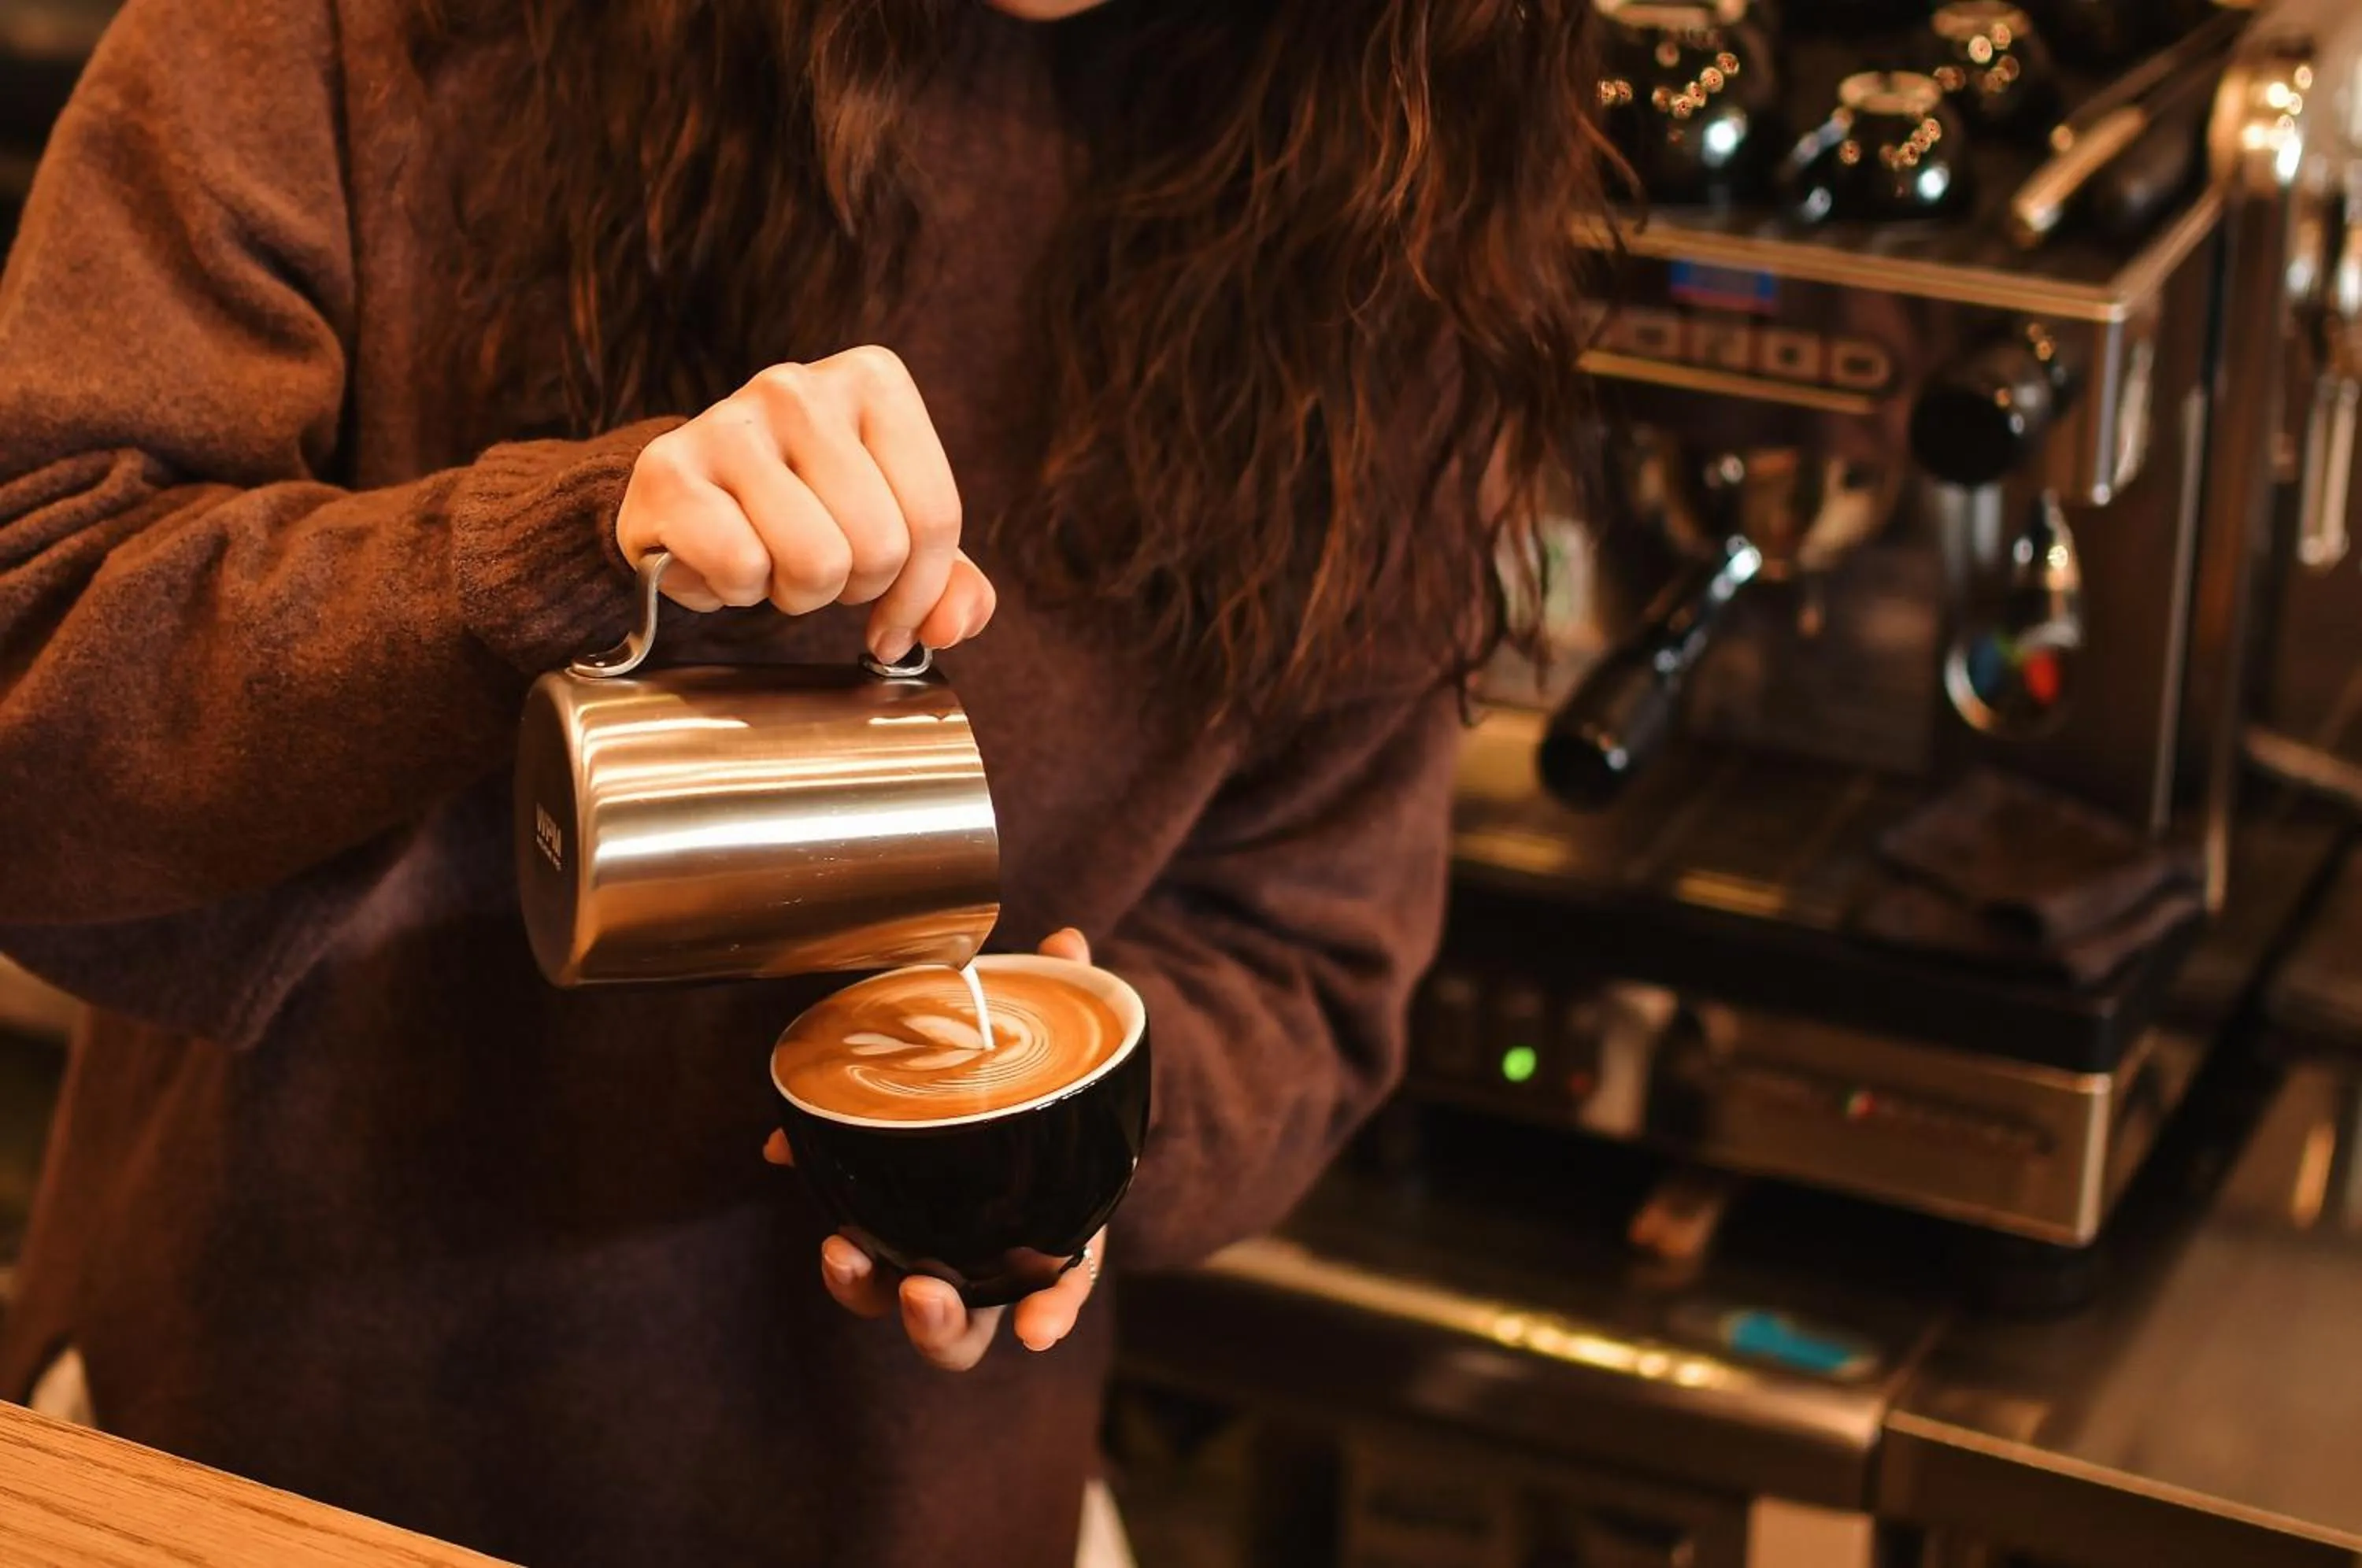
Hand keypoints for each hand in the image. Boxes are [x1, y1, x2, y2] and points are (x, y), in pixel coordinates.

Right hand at [615, 345, 996, 663]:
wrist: (685, 501)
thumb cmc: (805, 512)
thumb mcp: (894, 535)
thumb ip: (950, 583)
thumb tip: (950, 629)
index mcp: (874, 381)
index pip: (936, 518)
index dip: (918, 592)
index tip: (891, 613)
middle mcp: (800, 386)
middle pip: (879, 545)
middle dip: (850, 588)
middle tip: (814, 567)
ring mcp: (730, 420)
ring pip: (816, 561)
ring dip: (794, 593)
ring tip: (769, 560)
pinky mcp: (667, 467)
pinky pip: (741, 565)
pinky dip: (734, 589)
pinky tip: (719, 559)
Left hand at [764, 928, 1103, 1369]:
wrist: (1002, 1084)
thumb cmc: (1039, 1084)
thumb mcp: (1051, 1042)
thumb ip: (1056, 994)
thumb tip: (1067, 942)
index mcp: (1051, 1226)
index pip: (1061, 1286)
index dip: (1054, 1311)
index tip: (1039, 1331)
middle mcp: (989, 1258)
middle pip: (967, 1328)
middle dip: (942, 1323)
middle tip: (922, 1291)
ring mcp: (931, 1252)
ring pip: (895, 1304)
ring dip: (866, 1291)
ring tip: (840, 1253)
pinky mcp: (878, 1216)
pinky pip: (855, 1236)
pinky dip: (824, 1203)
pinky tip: (783, 1158)